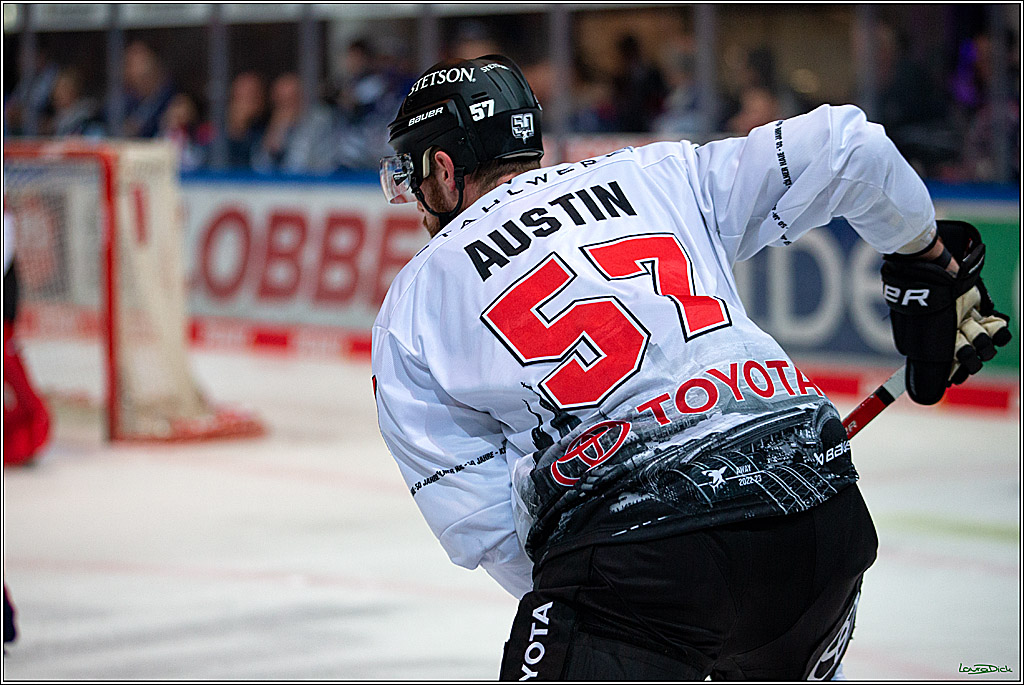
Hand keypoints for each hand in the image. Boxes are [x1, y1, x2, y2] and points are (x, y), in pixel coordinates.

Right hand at [881, 220, 1011, 404]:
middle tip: (963, 345)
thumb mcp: (927, 348)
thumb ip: (929, 373)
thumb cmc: (925, 313)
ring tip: (975, 330)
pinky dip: (999, 330)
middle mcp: (947, 336)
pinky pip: (996, 327)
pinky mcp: (977, 307)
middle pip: (969, 357)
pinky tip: (995, 326)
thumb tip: (925, 397)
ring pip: (984, 343)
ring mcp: (962, 321)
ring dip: (984, 341)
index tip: (957, 373)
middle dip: (971, 355)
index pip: (950, 368)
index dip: (957, 372)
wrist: (930, 275)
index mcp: (930, 346)